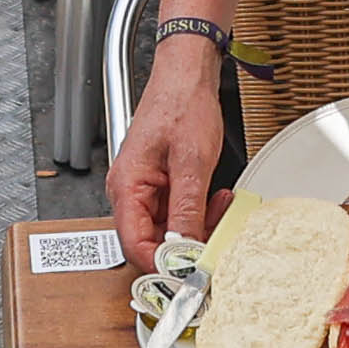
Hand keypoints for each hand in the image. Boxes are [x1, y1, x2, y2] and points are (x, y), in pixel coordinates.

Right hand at [110, 37, 225, 260]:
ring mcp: (146, 190)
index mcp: (127, 187)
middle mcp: (131, 192)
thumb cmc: (181, 104)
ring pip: (170, 230)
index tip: (190, 272)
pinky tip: (217, 199)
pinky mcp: (163, 185)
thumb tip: (185, 250)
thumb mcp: (192, 162)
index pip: (134, 245)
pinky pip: (179, 213)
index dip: (162, 264)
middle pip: (152, 241)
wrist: (187, 75)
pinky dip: (200, 212)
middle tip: (217, 236)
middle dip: (187, 243)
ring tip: (221, 208)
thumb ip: (187, 209)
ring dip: (199, 226)